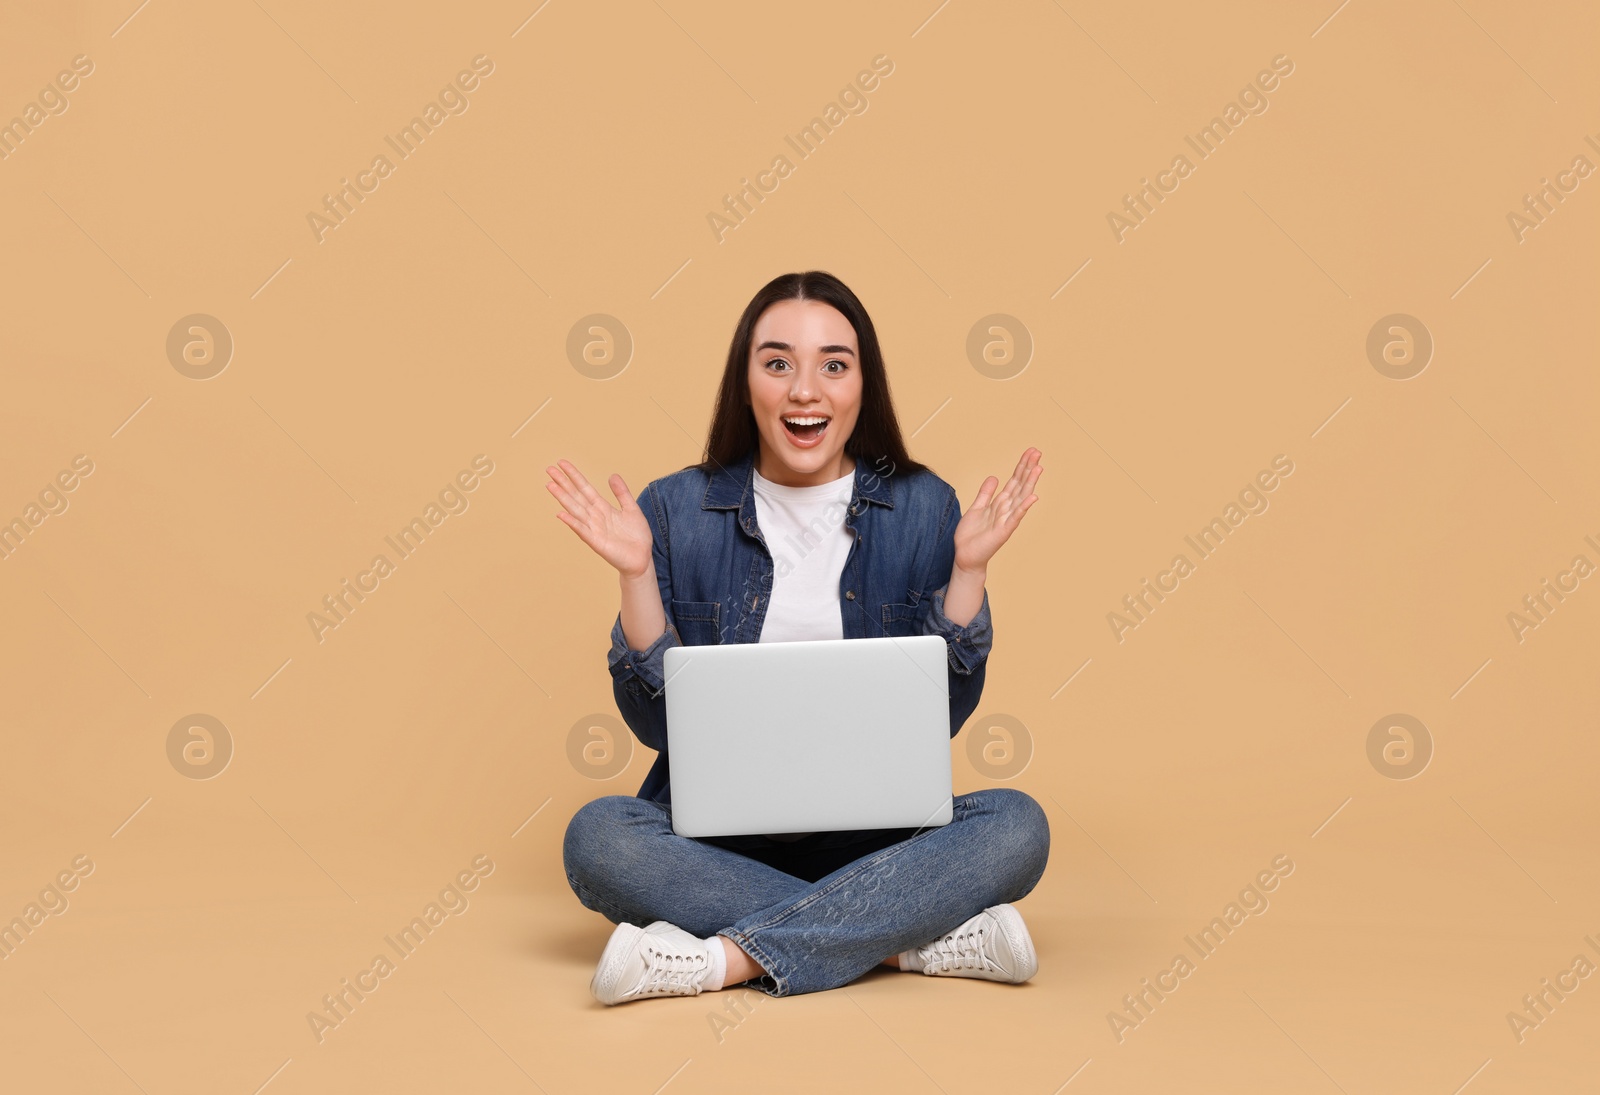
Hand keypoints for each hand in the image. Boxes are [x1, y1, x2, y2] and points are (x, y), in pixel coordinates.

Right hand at [546, 459, 653, 578]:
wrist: (642, 559)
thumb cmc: (636, 536)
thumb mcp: (631, 509)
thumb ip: (621, 493)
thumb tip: (612, 475)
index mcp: (602, 508)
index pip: (585, 488)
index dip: (574, 476)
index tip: (562, 463)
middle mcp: (594, 517)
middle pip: (576, 496)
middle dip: (563, 483)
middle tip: (549, 469)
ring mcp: (594, 529)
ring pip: (575, 510)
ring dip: (563, 498)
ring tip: (550, 485)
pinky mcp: (597, 542)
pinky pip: (582, 531)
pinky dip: (572, 522)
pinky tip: (561, 514)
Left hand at [953, 447, 1041, 573]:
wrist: (965, 556)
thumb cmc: (972, 535)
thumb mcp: (977, 508)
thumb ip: (986, 494)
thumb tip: (994, 477)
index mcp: (1000, 503)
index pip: (1014, 481)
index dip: (1022, 466)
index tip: (1030, 452)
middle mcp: (1007, 509)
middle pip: (1020, 485)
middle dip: (1028, 469)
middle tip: (1037, 452)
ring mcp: (1006, 520)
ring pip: (1021, 498)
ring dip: (1030, 483)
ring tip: (1039, 468)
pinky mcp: (1003, 531)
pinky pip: (1015, 517)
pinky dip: (1024, 507)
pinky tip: (1033, 497)